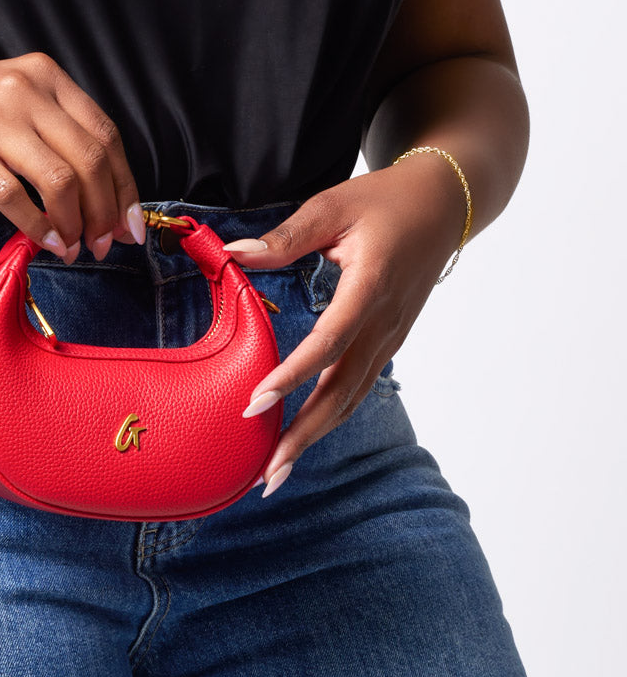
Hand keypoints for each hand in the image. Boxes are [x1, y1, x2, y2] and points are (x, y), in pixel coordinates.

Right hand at [0, 52, 148, 261]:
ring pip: (57, 180)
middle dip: (104, 211)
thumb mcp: (14, 105)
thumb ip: (59, 134)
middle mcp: (21, 88)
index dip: (124, 186)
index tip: (131, 224)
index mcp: (44, 74)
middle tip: (103, 243)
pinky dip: (36, 227)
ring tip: (72, 248)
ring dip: (72, 225)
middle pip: (88, 159)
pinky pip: (13, 196)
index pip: (105, 134)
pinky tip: (44, 242)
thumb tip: (110, 197)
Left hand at [228, 156, 468, 496]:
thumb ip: (284, 237)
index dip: (292, 376)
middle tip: (266, 475)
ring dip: (315, 437)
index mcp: (370, 287)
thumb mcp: (332, 207)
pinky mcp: (388, 342)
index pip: (328, 343)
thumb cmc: (384, 201)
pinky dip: (330, 417)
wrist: (443, 204)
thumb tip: (234, 253)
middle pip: (343, 392)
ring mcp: (390, 337)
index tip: (255, 404)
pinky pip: (357, 387)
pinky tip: (303, 436)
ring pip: (352, 398)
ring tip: (276, 472)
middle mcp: (384, 323)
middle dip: (304, 435)